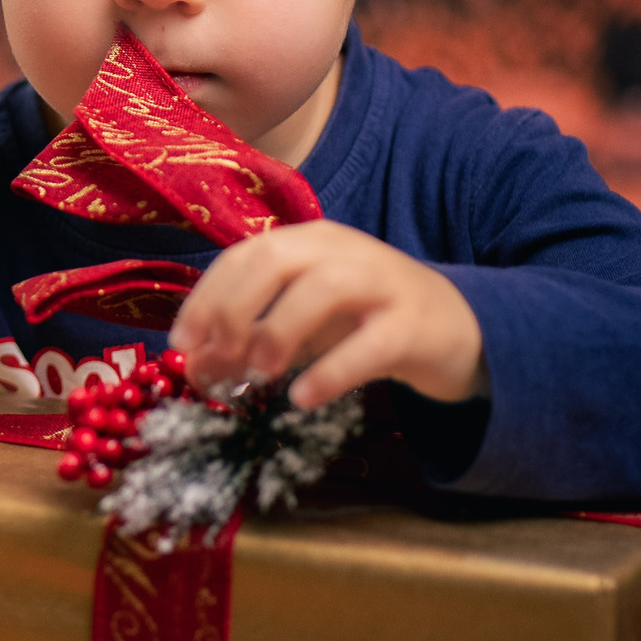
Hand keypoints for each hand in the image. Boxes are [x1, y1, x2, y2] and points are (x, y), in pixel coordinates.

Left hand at [168, 220, 488, 407]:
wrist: (459, 328)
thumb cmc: (366, 321)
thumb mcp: (302, 324)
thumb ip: (250, 337)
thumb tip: (196, 365)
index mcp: (308, 242)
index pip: (244, 256)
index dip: (206, 297)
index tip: (182, 342)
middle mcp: (342, 251)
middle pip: (275, 259)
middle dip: (234, 308)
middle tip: (218, 358)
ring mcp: (383, 283)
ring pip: (322, 289)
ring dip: (278, 331)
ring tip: (260, 375)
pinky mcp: (414, 325)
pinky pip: (370, 345)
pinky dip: (331, 371)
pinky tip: (302, 398)